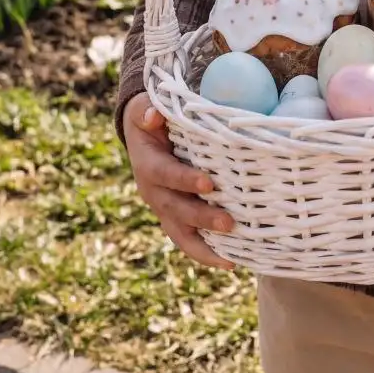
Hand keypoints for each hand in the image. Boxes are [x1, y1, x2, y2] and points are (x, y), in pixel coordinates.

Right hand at [123, 91, 235, 270]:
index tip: (208, 184)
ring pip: (181, 234)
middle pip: (176, 210)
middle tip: (229, 223)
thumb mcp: (145, 110)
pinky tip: (231, 262)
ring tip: (232, 258)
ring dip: (206, 247)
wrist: (141, 136)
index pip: (166, 175)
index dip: (184, 180)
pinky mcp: (175, 219)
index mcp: (147, 166)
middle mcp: (154, 193)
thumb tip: (154, 115)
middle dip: (202, 218)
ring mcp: (164, 209)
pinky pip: (189, 241)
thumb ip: (147, 111)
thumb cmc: (151, 119)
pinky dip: (207, 254)